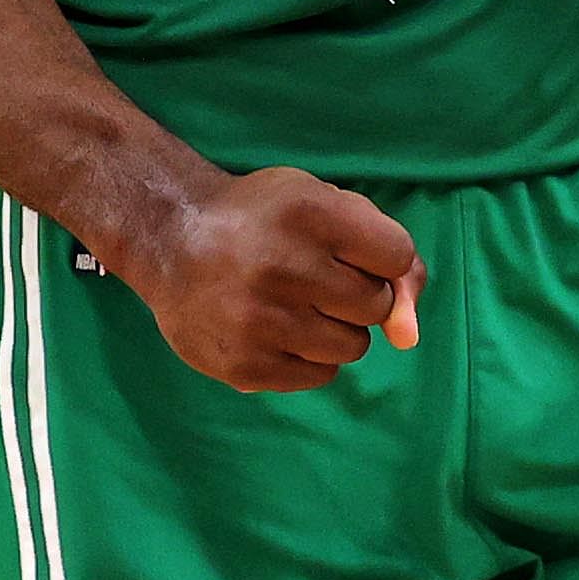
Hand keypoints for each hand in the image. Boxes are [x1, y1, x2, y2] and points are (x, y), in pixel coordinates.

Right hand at [101, 168, 422, 394]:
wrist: (171, 238)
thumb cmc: (265, 219)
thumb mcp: (325, 203)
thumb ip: (387, 251)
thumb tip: (408, 336)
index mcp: (309, 211)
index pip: (397, 255)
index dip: (379, 256)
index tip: (347, 248)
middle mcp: (283, 266)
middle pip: (375, 305)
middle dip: (356, 293)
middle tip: (314, 276)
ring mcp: (260, 321)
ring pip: (353, 347)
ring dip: (335, 328)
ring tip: (293, 302)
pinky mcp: (244, 365)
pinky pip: (320, 376)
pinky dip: (309, 357)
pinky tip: (276, 329)